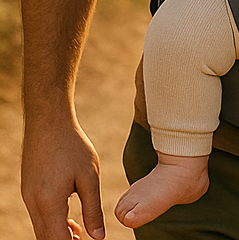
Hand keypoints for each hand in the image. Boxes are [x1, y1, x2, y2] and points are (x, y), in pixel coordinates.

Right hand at [21, 115, 104, 239]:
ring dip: (57, 234)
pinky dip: (51, 222)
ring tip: (77, 229)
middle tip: (83, 238)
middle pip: (46, 238)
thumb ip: (93, 209)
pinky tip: (67, 214)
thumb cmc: (73, 147)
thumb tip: (98, 236)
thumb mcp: (89, 177)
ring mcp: (28, 197)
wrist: (49, 123)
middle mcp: (33, 204)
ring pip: (41, 228)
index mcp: (49, 204)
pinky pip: (38, 216)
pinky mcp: (28, 190)